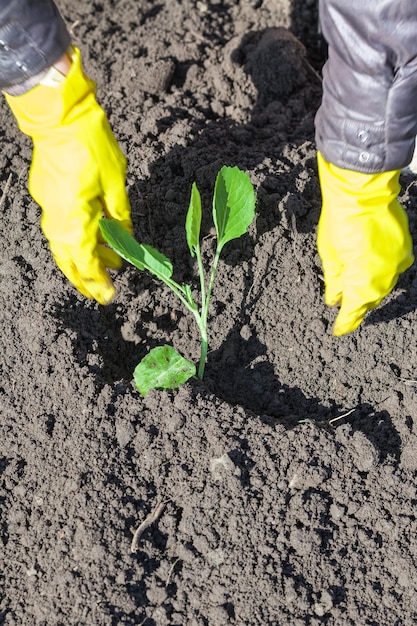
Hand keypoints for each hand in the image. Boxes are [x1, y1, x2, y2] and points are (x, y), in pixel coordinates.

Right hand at [5, 47, 132, 303]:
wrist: (59, 113)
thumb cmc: (89, 144)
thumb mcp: (115, 183)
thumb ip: (120, 216)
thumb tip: (126, 239)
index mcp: (74, 219)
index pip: (86, 262)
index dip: (98, 281)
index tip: (109, 296)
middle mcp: (56, 218)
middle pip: (69, 260)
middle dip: (86, 278)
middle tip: (103, 292)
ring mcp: (48, 206)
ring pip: (64, 244)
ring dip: (83, 258)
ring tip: (104, 266)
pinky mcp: (47, 193)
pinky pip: (61, 226)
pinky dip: (76, 238)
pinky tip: (92, 237)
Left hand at [317, 152, 413, 335]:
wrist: (363, 190)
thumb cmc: (340, 221)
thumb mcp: (329, 255)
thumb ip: (333, 282)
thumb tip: (334, 300)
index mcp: (363, 282)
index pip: (353, 311)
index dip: (345, 323)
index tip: (338, 330)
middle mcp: (385, 277)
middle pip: (370, 300)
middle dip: (358, 307)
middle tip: (346, 314)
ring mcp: (398, 263)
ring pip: (383, 286)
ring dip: (369, 290)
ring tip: (356, 293)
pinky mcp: (405, 249)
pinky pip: (393, 269)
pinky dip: (380, 273)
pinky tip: (370, 271)